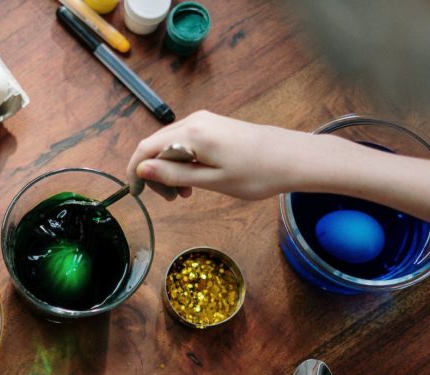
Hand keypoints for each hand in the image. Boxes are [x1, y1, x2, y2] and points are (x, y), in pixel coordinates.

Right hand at [125, 111, 323, 200]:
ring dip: (169, 169)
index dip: (135, 171)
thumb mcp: (211, 181)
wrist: (294, 158)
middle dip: (155, 173)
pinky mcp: (214, 125)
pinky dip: (182, 161)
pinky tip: (195, 179)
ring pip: (170, 144)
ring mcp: (205, 120)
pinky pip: (185, 141)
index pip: (146, 148)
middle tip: (172, 199)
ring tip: (185, 194)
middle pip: (155, 145)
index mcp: (191, 133)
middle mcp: (194, 120)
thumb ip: (174, 174)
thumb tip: (142, 169)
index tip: (137, 194)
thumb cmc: (256, 174)